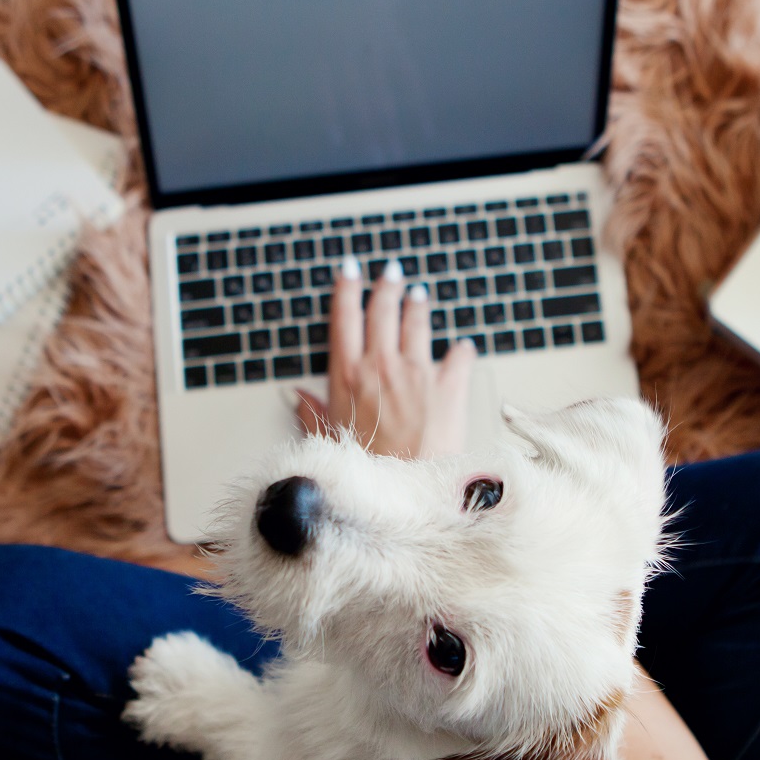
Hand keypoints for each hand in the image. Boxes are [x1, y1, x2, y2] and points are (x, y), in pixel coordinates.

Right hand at [297, 258, 475, 458]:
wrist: (404, 488)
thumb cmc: (365, 469)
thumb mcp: (327, 439)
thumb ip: (312, 413)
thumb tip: (297, 396)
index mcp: (347, 375)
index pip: (344, 318)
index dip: (347, 289)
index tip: (350, 270)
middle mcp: (381, 365)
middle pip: (382, 311)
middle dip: (386, 287)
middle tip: (390, 273)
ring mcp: (417, 372)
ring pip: (417, 323)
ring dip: (417, 305)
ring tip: (419, 294)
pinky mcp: (449, 386)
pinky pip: (458, 356)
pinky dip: (461, 350)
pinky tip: (462, 346)